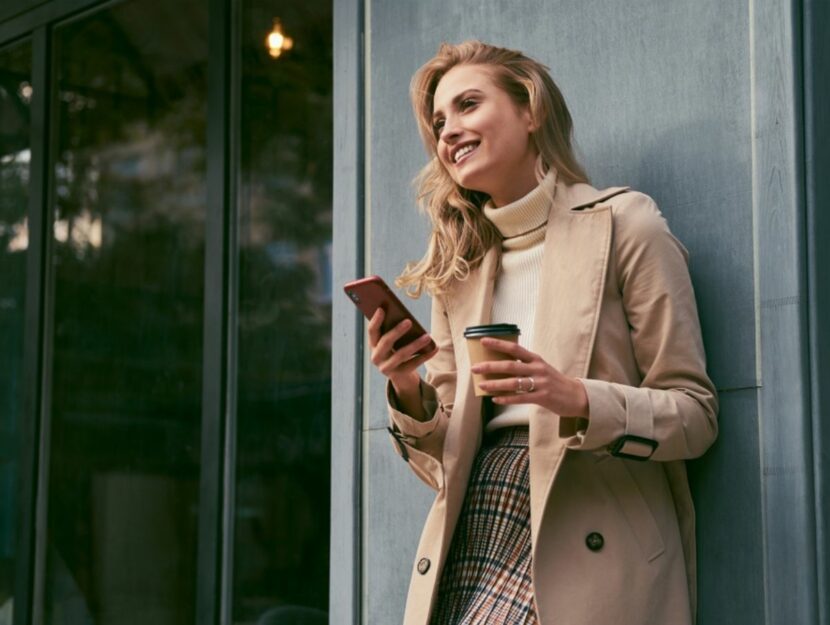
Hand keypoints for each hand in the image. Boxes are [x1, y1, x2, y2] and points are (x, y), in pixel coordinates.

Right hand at [367, 308, 437, 396]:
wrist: (400, 374)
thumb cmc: (397, 350)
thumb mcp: (393, 341)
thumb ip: (393, 330)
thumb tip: (406, 317)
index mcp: (373, 344)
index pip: (372, 331)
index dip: (376, 320)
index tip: (382, 309)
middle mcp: (376, 357)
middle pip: (386, 342)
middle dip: (397, 331)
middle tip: (409, 321)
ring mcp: (387, 367)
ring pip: (401, 354)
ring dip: (415, 344)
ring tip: (427, 336)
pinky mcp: (399, 374)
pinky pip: (413, 364)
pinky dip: (425, 355)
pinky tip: (435, 347)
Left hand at [471, 338, 588, 417]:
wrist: (577, 396)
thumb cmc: (554, 382)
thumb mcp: (541, 368)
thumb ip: (524, 365)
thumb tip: (500, 365)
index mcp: (536, 359)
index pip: (515, 348)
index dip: (498, 344)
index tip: (483, 341)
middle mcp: (538, 369)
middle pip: (510, 365)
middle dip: (490, 366)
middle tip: (475, 368)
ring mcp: (541, 383)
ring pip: (514, 383)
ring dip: (495, 384)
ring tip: (481, 385)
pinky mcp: (543, 397)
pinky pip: (521, 398)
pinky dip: (507, 399)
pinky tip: (496, 399)